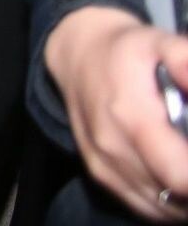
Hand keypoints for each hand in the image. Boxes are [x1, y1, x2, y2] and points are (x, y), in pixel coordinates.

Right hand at [46, 6, 187, 220]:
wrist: (76, 55)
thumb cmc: (126, 50)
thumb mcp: (161, 43)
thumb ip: (186, 62)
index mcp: (132, 117)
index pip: (180, 176)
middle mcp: (113, 148)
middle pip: (176, 198)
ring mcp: (104, 165)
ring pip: (162, 208)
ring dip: (185, 200)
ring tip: (187, 168)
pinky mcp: (100, 174)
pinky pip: (144, 207)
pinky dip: (168, 206)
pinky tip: (179, 186)